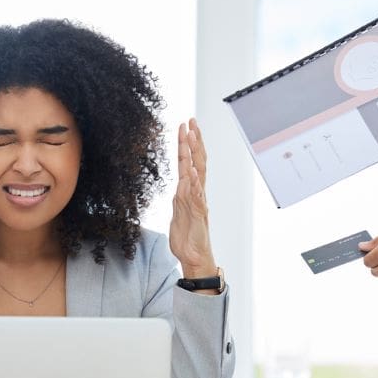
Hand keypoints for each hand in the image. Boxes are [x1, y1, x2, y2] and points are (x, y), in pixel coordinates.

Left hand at [169, 118, 216, 278]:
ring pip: (197, 173)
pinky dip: (195, 184)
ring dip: (194, 155)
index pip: (189, 161)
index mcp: (190, 190)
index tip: (185, 125)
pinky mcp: (198, 214)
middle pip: (196, 161)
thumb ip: (181, 196)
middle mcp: (196, 192)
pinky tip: (193, 172)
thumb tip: (182, 183)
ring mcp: (198, 201)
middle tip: (191, 121)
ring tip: (192, 137)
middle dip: (194, 140)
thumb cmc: (186, 235)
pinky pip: (196, 196)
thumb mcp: (179, 211)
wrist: (192, 256)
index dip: (187, 143)